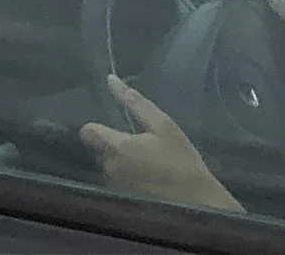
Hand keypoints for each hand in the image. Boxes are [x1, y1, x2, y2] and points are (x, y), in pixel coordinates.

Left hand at [79, 76, 242, 212]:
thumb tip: (111, 80)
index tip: (116, 128)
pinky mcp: (122, 199)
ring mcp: (115, 186)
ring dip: (119, 161)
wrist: (197, 204)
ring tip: (146, 162)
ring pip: (107, 165)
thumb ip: (134, 102)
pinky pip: (116, 181)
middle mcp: (109, 168)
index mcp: (116, 148)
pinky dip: (126, 176)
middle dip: (112, 144)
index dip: (98, 127)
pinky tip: (146, 177)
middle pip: (97, 148)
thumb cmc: (181, 161)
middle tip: (139, 145)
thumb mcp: (163, 125)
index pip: (87, 131)